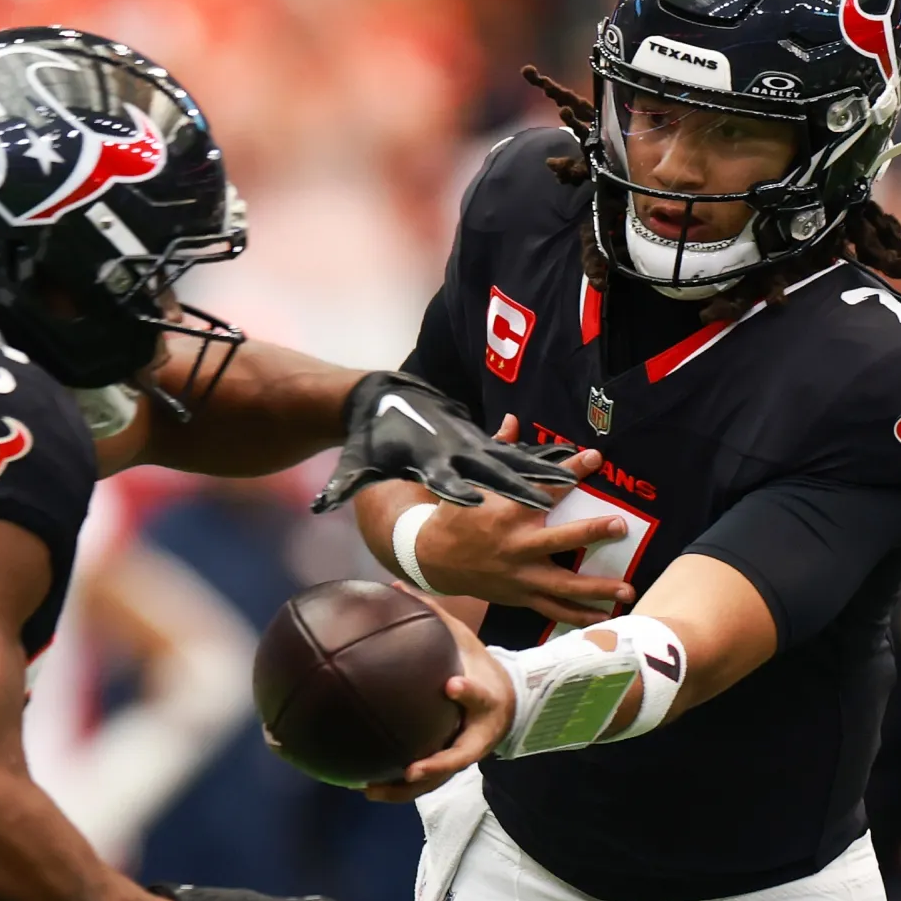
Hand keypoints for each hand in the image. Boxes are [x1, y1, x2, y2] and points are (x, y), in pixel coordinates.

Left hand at [312, 371, 576, 513]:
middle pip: (492, 471)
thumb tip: (318, 505)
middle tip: (547, 499)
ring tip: (582, 470)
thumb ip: (342, 484)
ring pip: (517, 458)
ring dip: (548, 467)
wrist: (385, 395)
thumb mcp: (355, 461)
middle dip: (519, 485)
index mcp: (426, 461)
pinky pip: (520, 451)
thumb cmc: (370, 437)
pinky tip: (577, 462)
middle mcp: (456, 451)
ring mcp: (474, 443)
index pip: (443, 482)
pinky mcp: (483, 440)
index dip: (456, 492)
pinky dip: (546, 457)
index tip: (473, 502)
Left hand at [365, 586, 515, 802]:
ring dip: (405, 789)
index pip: (480, 696)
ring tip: (370, 789)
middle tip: (411, 770)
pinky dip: (394, 786)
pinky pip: (422, 780)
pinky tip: (360, 784)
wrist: (506, 701)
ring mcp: (464, 754)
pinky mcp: (449, 765)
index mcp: (487, 701)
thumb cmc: (479, 665)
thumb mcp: (464, 639)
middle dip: (436, 765)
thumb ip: (433, 616)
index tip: (452, 684)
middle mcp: (478, 734)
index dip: (468, 693)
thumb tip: (394, 585)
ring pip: (437, 779)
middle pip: (460, 757)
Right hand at [413, 416, 634, 624]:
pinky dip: (577, 615)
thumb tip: (512, 419)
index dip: (572, 470)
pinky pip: (552, 609)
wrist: (432, 558)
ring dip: (596, 588)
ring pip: (563, 585)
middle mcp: (517, 546)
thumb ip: (498, 452)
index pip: (546, 488)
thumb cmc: (457, 515)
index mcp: (508, 513)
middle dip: (592, 532)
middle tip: (621, 525)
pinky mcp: (520, 595)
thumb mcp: (473, 482)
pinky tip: (603, 617)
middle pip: (561, 540)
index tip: (595, 457)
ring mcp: (520, 575)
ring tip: (628, 588)